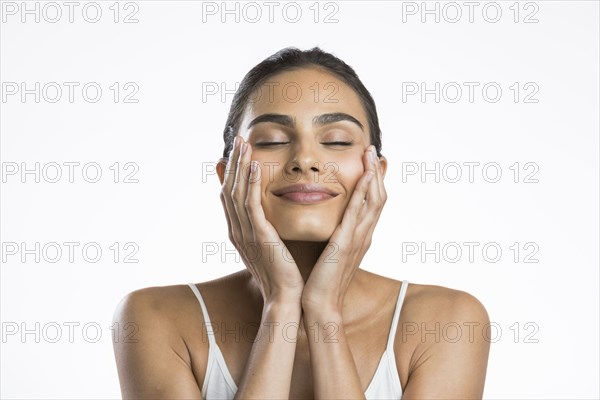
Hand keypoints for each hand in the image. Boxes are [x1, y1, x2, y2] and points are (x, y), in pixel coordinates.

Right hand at [220, 136, 304, 304]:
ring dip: (240, 166)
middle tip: (238, 139)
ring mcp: (245, 233)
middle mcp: (237, 231)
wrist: (285, 299)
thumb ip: (264, 229)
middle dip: (233, 163)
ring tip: (244, 144)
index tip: (236, 152)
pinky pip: (251, 205)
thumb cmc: (282, 275)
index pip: (230, 196)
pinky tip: (255, 166)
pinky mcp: (259, 236)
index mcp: (239, 232)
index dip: (231, 172)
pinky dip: (250, 183)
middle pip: (229, 189)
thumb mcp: (270, 247)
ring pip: (236, 192)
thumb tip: (267, 216)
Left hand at [301, 145, 386, 313]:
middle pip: (378, 198)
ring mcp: (357, 239)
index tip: (373, 162)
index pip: (372, 203)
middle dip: (377, 172)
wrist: (320, 305)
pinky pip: (357, 214)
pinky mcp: (345, 243)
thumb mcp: (332, 253)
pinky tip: (364, 176)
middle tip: (374, 150)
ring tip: (371, 154)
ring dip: (373, 175)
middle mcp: (364, 236)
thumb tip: (333, 225)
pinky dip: (363, 193)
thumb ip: (336, 236)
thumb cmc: (322, 281)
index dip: (375, 182)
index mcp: (360, 237)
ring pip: (373, 201)